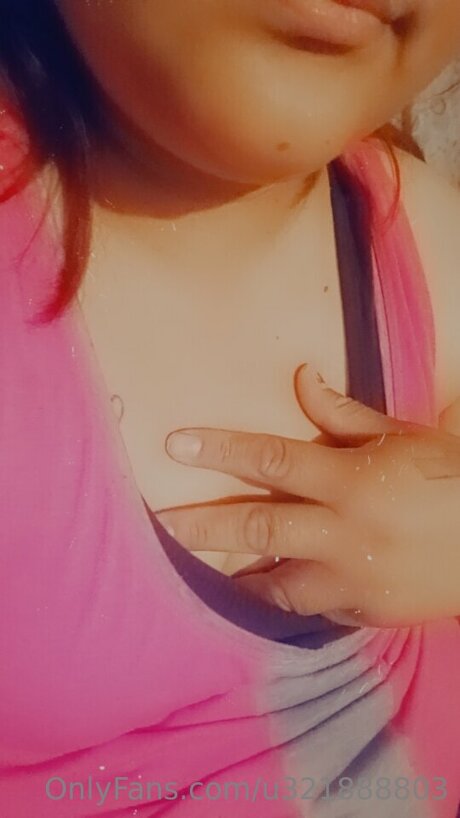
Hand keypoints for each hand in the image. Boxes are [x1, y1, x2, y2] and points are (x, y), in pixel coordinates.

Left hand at [156, 364, 459, 627]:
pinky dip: (286, 601)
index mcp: (350, 479)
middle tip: (160, 523)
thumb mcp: (403, 437)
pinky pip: (312, 611)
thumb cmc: (452, 477)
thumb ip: (345, 414)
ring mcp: (352, 579)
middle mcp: (342, 531)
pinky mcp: (366, 613)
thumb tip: (301, 377)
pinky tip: (265, 595)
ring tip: (201, 571)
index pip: (271, 459)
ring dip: (236, 575)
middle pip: (257, 526)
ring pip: (276, 584)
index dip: (220, 449)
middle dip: (202, 524)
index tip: (175, 445)